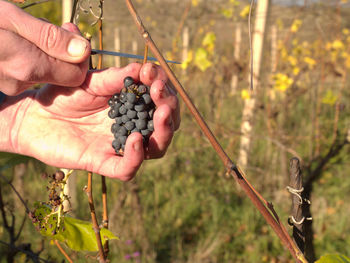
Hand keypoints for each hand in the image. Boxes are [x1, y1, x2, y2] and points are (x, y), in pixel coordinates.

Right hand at [0, 1, 89, 94]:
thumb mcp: (10, 18)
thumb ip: (50, 38)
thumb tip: (83, 51)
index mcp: (28, 66)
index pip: (76, 75)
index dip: (80, 57)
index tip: (72, 34)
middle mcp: (21, 81)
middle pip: (61, 73)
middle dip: (62, 51)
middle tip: (51, 27)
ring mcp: (9, 84)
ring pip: (44, 70)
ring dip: (43, 50)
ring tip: (25, 30)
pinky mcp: (1, 82)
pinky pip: (26, 70)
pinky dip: (28, 55)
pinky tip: (14, 40)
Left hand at [10, 63, 179, 180]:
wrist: (33, 114)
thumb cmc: (63, 95)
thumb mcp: (91, 81)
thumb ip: (116, 77)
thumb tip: (143, 67)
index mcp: (133, 106)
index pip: (161, 100)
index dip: (164, 87)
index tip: (153, 73)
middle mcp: (133, 127)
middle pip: (165, 125)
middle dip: (169, 108)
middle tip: (161, 93)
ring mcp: (119, 146)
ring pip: (155, 148)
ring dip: (163, 132)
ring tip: (160, 113)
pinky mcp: (103, 162)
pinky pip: (126, 168)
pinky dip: (135, 156)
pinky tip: (135, 138)